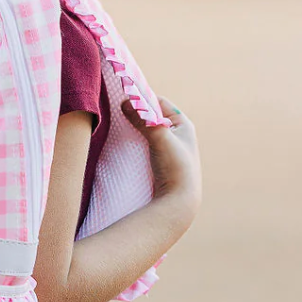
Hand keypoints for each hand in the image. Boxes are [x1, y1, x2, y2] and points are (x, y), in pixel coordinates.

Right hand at [121, 95, 201, 220]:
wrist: (178, 202)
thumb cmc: (175, 166)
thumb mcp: (159, 136)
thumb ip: (142, 118)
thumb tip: (125, 102)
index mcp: (183, 125)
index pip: (159, 102)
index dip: (142, 99)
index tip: (124, 98)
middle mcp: (178, 135)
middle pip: (152, 117)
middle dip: (137, 114)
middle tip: (118, 112)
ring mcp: (169, 151)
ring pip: (147, 133)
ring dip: (135, 130)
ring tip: (119, 127)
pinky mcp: (161, 164)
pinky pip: (145, 147)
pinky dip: (136, 143)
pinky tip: (125, 146)